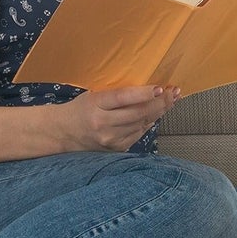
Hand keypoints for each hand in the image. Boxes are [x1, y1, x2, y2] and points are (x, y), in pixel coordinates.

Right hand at [60, 85, 180, 151]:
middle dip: (160, 103)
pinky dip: (148, 124)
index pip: (123, 98)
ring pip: (141, 124)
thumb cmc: (80, 109)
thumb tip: (148, 91)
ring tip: (171, 102)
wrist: (62, 133)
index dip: (144, 93)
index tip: (160, 88)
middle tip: (174, 93)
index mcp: (95, 104)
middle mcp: (102, 124)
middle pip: (137, 113)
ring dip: (159, 113)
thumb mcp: (93, 95)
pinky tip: (155, 116)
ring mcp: (109, 139)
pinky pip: (138, 135)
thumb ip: (116, 95)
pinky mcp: (114, 149)